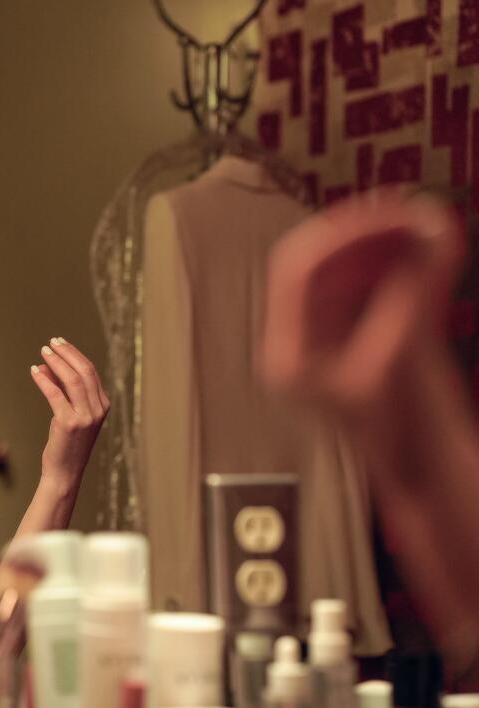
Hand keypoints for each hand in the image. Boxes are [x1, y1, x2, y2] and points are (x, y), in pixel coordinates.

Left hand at [30, 336, 109, 490]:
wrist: (64, 473)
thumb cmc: (66, 443)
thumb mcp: (67, 413)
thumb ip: (61, 390)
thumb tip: (46, 366)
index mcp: (103, 405)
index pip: (91, 372)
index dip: (75, 355)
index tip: (60, 344)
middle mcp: (98, 410)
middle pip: (84, 371)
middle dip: (67, 353)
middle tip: (51, 342)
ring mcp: (85, 417)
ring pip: (72, 379)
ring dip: (56, 362)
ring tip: (43, 352)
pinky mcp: (68, 423)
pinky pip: (55, 394)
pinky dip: (43, 380)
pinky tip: (34, 371)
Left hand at [260, 191, 464, 419]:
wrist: (429, 478)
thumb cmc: (408, 438)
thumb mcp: (404, 359)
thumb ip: (414, 291)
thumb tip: (430, 228)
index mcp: (290, 354)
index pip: (297, 269)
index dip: (341, 233)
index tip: (385, 213)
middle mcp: (301, 343)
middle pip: (321, 261)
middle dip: (367, 231)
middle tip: (412, 210)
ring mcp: (331, 340)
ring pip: (350, 269)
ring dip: (389, 241)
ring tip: (429, 223)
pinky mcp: (364, 338)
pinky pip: (377, 284)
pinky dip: (405, 261)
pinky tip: (436, 246)